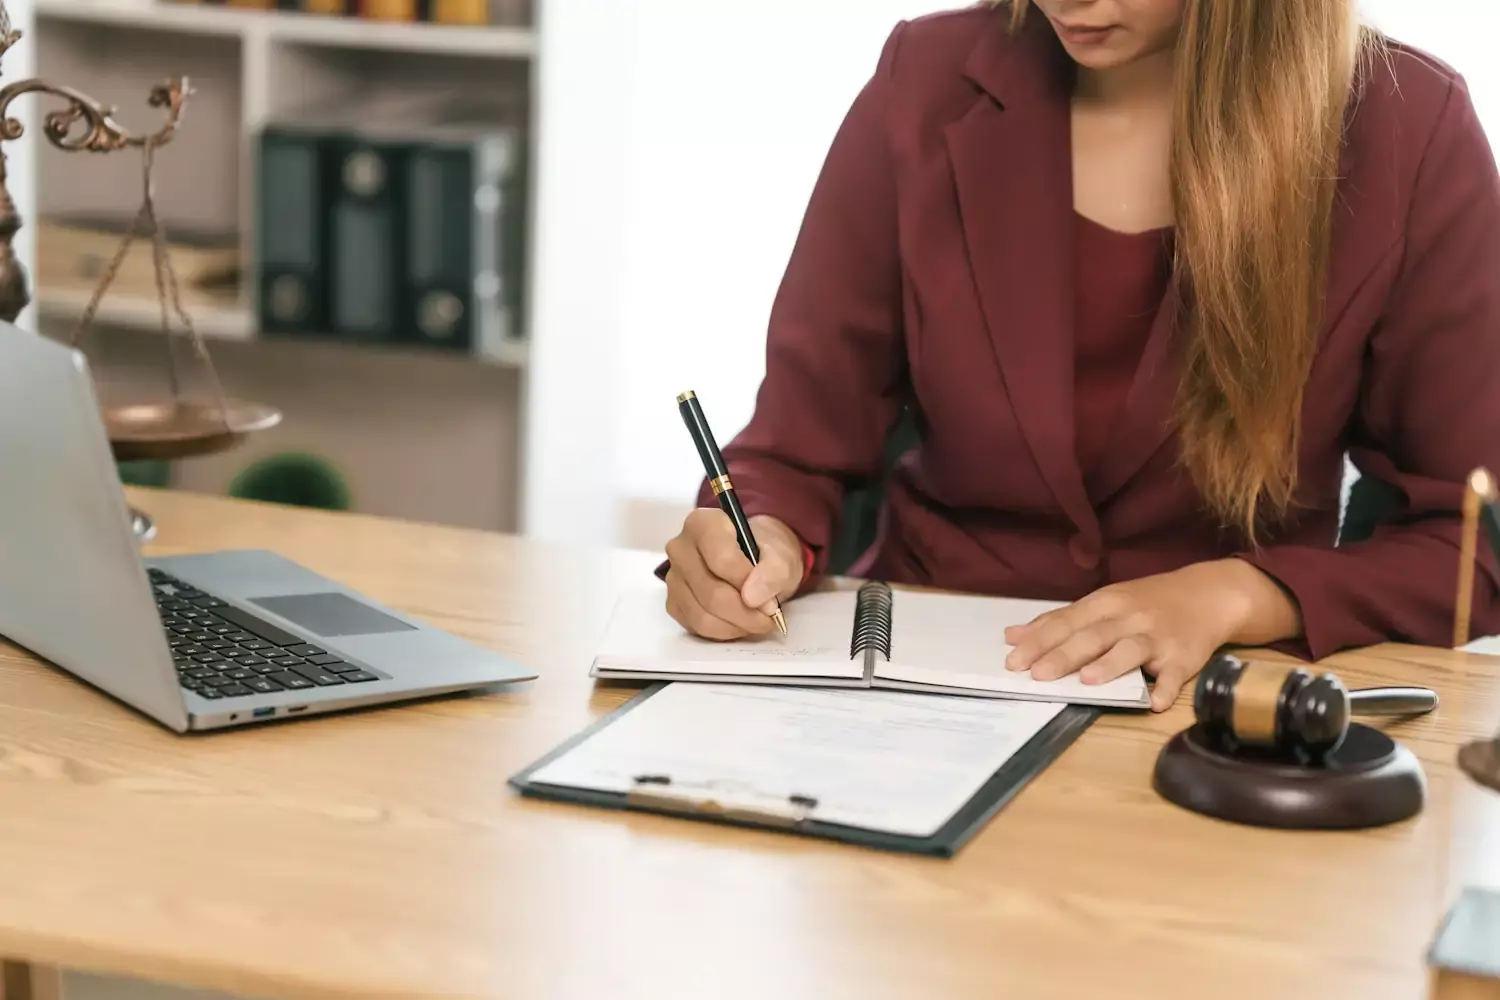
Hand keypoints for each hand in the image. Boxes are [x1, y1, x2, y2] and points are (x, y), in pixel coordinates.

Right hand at [663, 509, 804, 639]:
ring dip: (737, 625)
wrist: (755, 561)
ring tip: (758, 621)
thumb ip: (773, 571)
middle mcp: (681, 548)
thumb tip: (754, 597)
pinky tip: (740, 622)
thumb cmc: (763, 553)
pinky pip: (697, 627)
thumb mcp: (780, 555)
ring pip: (703, 615)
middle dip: (746, 612)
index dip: (748, 583)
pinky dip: (725, 631)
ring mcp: (674, 578)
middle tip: (770, 617)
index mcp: (703, 524)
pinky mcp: (674, 603)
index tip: (770, 599)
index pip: (721, 559)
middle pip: (711, 592)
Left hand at [1002, 559, 1301, 711]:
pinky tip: (1156, 701)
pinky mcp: (1184, 657)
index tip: (1013, 661)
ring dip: (1110, 665)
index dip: (1039, 641)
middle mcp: (1128, 618)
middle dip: (1064, 655)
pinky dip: (1166, 688)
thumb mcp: (1102, 603)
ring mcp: (1157, 637)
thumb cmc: (1145, 602)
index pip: (1066, 622)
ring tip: (1088, 681)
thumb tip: (1012, 636)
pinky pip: (1175, 674)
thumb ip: (1059, 621)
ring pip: (1130, 650)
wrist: (1208, 594)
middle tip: (1037, 674)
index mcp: (1105, 603)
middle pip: (1093, 636)